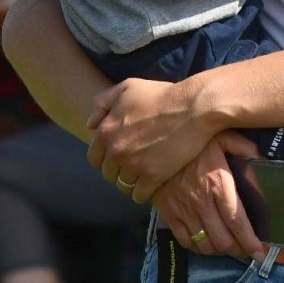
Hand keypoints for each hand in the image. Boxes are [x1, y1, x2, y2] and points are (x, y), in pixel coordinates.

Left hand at [87, 76, 217, 202]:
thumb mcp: (128, 87)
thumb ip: (103, 102)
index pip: (94, 157)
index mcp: (106, 130)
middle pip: (108, 173)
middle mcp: (116, 150)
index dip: (105, 158)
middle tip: (133, 165)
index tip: (117, 158)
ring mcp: (133, 165)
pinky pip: (139, 195)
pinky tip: (151, 185)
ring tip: (143, 174)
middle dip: (118, 171)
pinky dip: (143, 192)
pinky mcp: (152, 176)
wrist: (193, 107)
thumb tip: (90, 125)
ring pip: (124, 185)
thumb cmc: (162, 94)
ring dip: (132, 181)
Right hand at [152, 132, 265, 260]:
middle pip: (223, 240)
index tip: (261, 253)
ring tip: (230, 246)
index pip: (237, 222)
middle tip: (247, 248)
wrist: (156, 142)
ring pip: (205, 245)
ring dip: (220, 251)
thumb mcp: (223, 136)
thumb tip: (264, 160)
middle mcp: (201, 202)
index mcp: (218, 184)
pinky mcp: (169, 213)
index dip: (250, 242)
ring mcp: (183, 210)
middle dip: (239, 250)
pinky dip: (199, 248)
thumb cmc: (194, 140)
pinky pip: (185, 241)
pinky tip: (207, 243)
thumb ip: (245, 148)